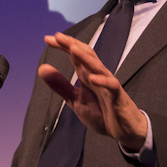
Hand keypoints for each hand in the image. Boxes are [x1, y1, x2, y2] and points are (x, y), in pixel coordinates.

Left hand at [39, 32, 148, 150]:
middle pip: (86, 55)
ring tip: (73, 49)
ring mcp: (108, 85)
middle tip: (57, 36)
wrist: (124, 130)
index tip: (47, 39)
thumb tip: (42, 68)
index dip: (63, 46)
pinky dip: (103, 81)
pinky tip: (92, 78)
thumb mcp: (76, 100)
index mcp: (87, 75)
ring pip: (98, 67)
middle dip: (72, 45)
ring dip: (86, 58)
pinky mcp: (118, 97)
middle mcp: (98, 76)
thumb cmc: (102, 113)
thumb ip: (60, 85)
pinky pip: (111, 86)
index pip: (75, 55)